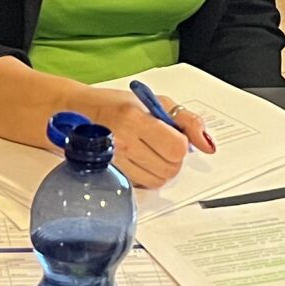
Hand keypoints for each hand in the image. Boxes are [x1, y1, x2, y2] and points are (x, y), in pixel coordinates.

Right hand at [73, 89, 212, 188]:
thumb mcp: (156, 101)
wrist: (77, 112)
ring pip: (157, 180)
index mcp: (135, 118)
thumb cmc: (116, 105)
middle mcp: (123, 141)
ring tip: (148, 150)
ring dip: (160, 169)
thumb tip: (207, 145)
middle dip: (172, 158)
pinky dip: (145, 175)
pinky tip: (138, 160)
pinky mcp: (108, 173)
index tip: (173, 135)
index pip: (177, 148)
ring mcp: (114, 160)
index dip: (181, 144)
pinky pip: (141, 184)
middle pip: (170, 168)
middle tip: (161, 144)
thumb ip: (188, 121)